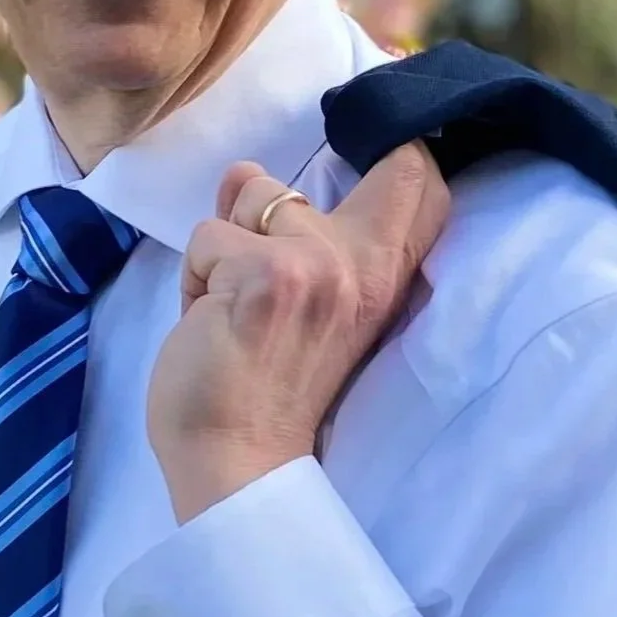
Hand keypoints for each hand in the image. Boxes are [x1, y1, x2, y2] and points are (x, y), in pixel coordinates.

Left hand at [146, 144, 450, 522]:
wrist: (236, 464)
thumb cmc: (263, 391)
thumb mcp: (299, 302)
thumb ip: (282, 233)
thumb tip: (245, 172)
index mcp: (383, 279)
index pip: (423, 186)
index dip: (402, 152)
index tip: (358, 162)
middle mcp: (363, 264)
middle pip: (390, 168)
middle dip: (306, 191)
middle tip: (265, 270)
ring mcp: (317, 264)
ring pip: (251, 194)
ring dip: (224, 246)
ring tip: (229, 307)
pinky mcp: (264, 271)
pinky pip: (206, 237)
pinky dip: (192, 278)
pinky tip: (207, 325)